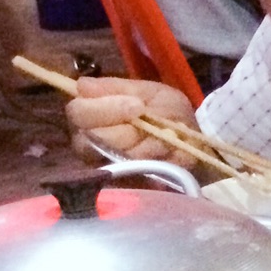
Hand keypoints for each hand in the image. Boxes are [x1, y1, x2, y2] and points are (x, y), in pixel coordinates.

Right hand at [66, 76, 198, 163]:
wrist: (192, 140)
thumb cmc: (165, 111)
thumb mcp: (148, 92)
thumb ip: (116, 88)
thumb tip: (82, 85)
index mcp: (91, 117)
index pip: (77, 112)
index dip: (107, 108)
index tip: (137, 105)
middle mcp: (90, 144)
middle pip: (95, 138)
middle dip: (131, 129)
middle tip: (156, 125)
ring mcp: (105, 167)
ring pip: (121, 156)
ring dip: (150, 144)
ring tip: (166, 136)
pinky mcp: (125, 185)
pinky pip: (140, 173)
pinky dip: (160, 159)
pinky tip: (170, 152)